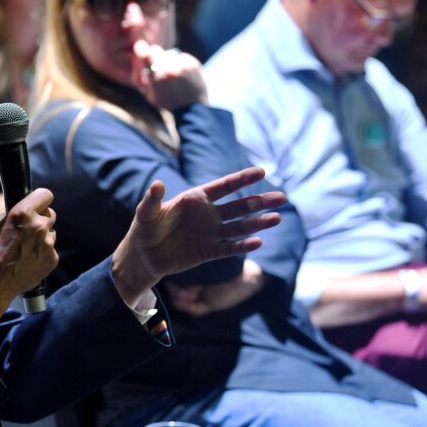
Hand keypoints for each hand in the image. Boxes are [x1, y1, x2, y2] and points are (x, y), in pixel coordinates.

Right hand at [0, 189, 57, 346]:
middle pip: (50, 214)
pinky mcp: (52, 259)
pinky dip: (43, 254)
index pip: (45, 195)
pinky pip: (51, 250)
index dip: (40, 200)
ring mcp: (48, 244)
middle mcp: (39, 226)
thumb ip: (13, 213)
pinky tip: (28, 260)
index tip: (38, 204)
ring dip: (42, 238)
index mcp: (23, 213)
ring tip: (24, 250)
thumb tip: (24, 207)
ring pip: (51, 233)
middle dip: (40, 220)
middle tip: (27, 232)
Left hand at [112, 167, 284, 306]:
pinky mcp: (209, 252)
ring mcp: (211, 233)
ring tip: (277, 218)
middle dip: (259, 201)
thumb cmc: (146, 228)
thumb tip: (156, 184)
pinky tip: (258, 241)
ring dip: (258, 223)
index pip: (224, 186)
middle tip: (281, 197)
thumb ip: (153, 199)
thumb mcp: (146, 212)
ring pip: (240, 227)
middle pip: (239, 206)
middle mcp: (209, 214)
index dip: (242, 179)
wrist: (144, 255)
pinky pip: (229, 248)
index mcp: (197, 198)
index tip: (261, 172)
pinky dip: (243, 246)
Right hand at [130, 40, 207, 109]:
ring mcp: (182, 66)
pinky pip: (182, 56)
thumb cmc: (168, 103)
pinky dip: (181, 63)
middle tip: (157, 63)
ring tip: (173, 74)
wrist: (192, 109)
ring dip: (169, 61)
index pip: (144, 54)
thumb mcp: (150, 95)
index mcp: (156, 77)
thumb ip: (145, 79)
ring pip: (170, 54)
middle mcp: (169, 69)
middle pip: (156, 50)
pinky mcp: (193, 64)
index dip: (141, 49)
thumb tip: (140, 63)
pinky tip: (183, 74)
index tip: (141, 48)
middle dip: (154, 55)